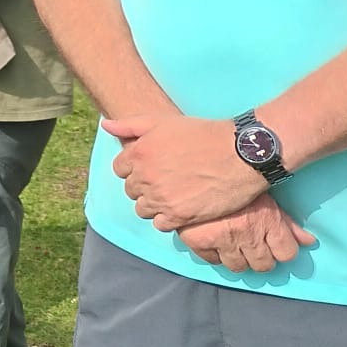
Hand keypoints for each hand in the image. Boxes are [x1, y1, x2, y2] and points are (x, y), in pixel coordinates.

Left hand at [106, 114, 267, 228]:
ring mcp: (161, 197)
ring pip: (143, 209)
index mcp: (138, 153)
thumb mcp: (164, 121)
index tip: (152, 167)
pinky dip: (168, 219)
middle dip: (144, 186)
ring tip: (173, 195)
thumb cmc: (203, 134)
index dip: (135, 168)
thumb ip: (130, 124)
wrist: (241, 153)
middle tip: (166, 180)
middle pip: (131, 190)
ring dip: (154, 204)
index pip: (120, 169)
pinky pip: (160, 225)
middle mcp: (145, 176)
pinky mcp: (180, 216)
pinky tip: (181, 208)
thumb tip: (106, 126)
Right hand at [176, 194, 315, 273]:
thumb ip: (287, 223)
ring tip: (234, 243)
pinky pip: (213, 261)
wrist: (199, 169)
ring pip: (238, 267)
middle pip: (264, 265)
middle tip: (252, 243)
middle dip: (260, 257)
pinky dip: (215, 254)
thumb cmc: (236, 180)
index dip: (282, 250)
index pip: (287, 253)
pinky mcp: (198, 241)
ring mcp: (222, 239)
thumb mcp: (265, 198)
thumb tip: (310, 242)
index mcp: (267, 221)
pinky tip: (215, 241)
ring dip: (238, 258)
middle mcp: (247, 234)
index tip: (274, 245)